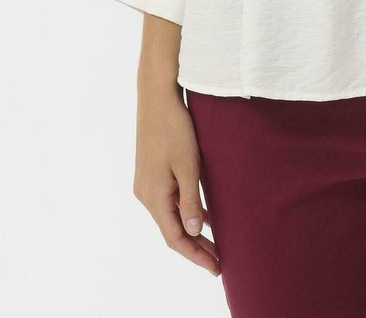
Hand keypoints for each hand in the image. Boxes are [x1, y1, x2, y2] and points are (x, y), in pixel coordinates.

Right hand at [133, 85, 220, 276]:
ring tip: (216, 244)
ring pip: (171, 216)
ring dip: (192, 230)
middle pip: (172, 230)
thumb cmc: (175, 128)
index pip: (175, 238)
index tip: (216, 267)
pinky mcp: (151, 173)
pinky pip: (170, 202)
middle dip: (196, 247)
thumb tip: (193, 231)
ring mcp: (147, 184)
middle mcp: (146, 195)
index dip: (196, 255)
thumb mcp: (188, 165)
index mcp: (153, 197)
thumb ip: (190, 200)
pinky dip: (186, 212)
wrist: (157, 97)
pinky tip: (204, 216)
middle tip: (220, 261)